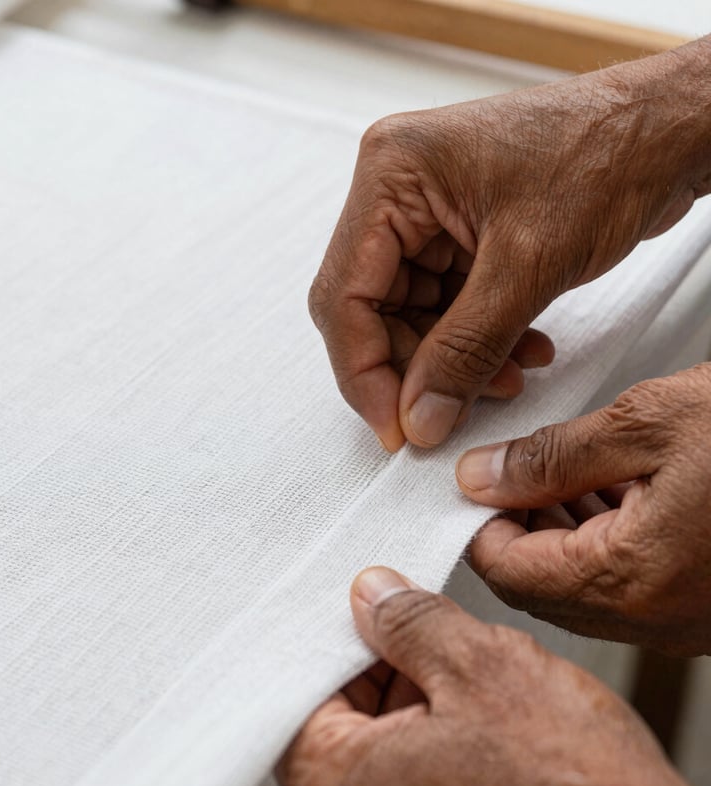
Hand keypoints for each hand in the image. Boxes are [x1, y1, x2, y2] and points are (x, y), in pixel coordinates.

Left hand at [278, 566, 710, 785]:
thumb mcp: (484, 666)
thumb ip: (408, 622)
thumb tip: (371, 596)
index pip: (302, 692)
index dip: (346, 642)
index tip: (375, 618)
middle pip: (336, 731)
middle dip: (382, 679)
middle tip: (435, 651)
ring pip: (371, 768)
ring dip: (408, 721)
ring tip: (471, 702)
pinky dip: (426, 766)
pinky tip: (477, 743)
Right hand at [309, 38, 710, 450]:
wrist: (669, 130)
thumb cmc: (608, 153)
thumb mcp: (527, 265)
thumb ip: (465, 350)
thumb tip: (420, 415)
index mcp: (392, 175)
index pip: (344, 295)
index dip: (364, 372)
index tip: (394, 427)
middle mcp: (399, 193)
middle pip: (373, 311)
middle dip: (417, 368)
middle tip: (447, 413)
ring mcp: (430, 215)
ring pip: (414, 317)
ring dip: (454, 361)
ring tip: (507, 379)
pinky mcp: (461, 235)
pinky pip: (449, 308)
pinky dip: (480, 341)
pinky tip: (521, 353)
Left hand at [458, 364, 710, 655]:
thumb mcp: (648, 423)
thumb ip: (551, 458)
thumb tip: (481, 477)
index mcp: (629, 579)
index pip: (505, 573)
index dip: (476, 525)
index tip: (470, 484)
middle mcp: (655, 619)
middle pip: (539, 589)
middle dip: (515, 529)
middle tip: (511, 470)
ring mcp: (684, 621)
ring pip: (581, 589)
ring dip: (556, 534)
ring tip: (558, 471)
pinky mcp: (707, 607)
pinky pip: (627, 587)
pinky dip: (601, 542)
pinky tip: (608, 491)